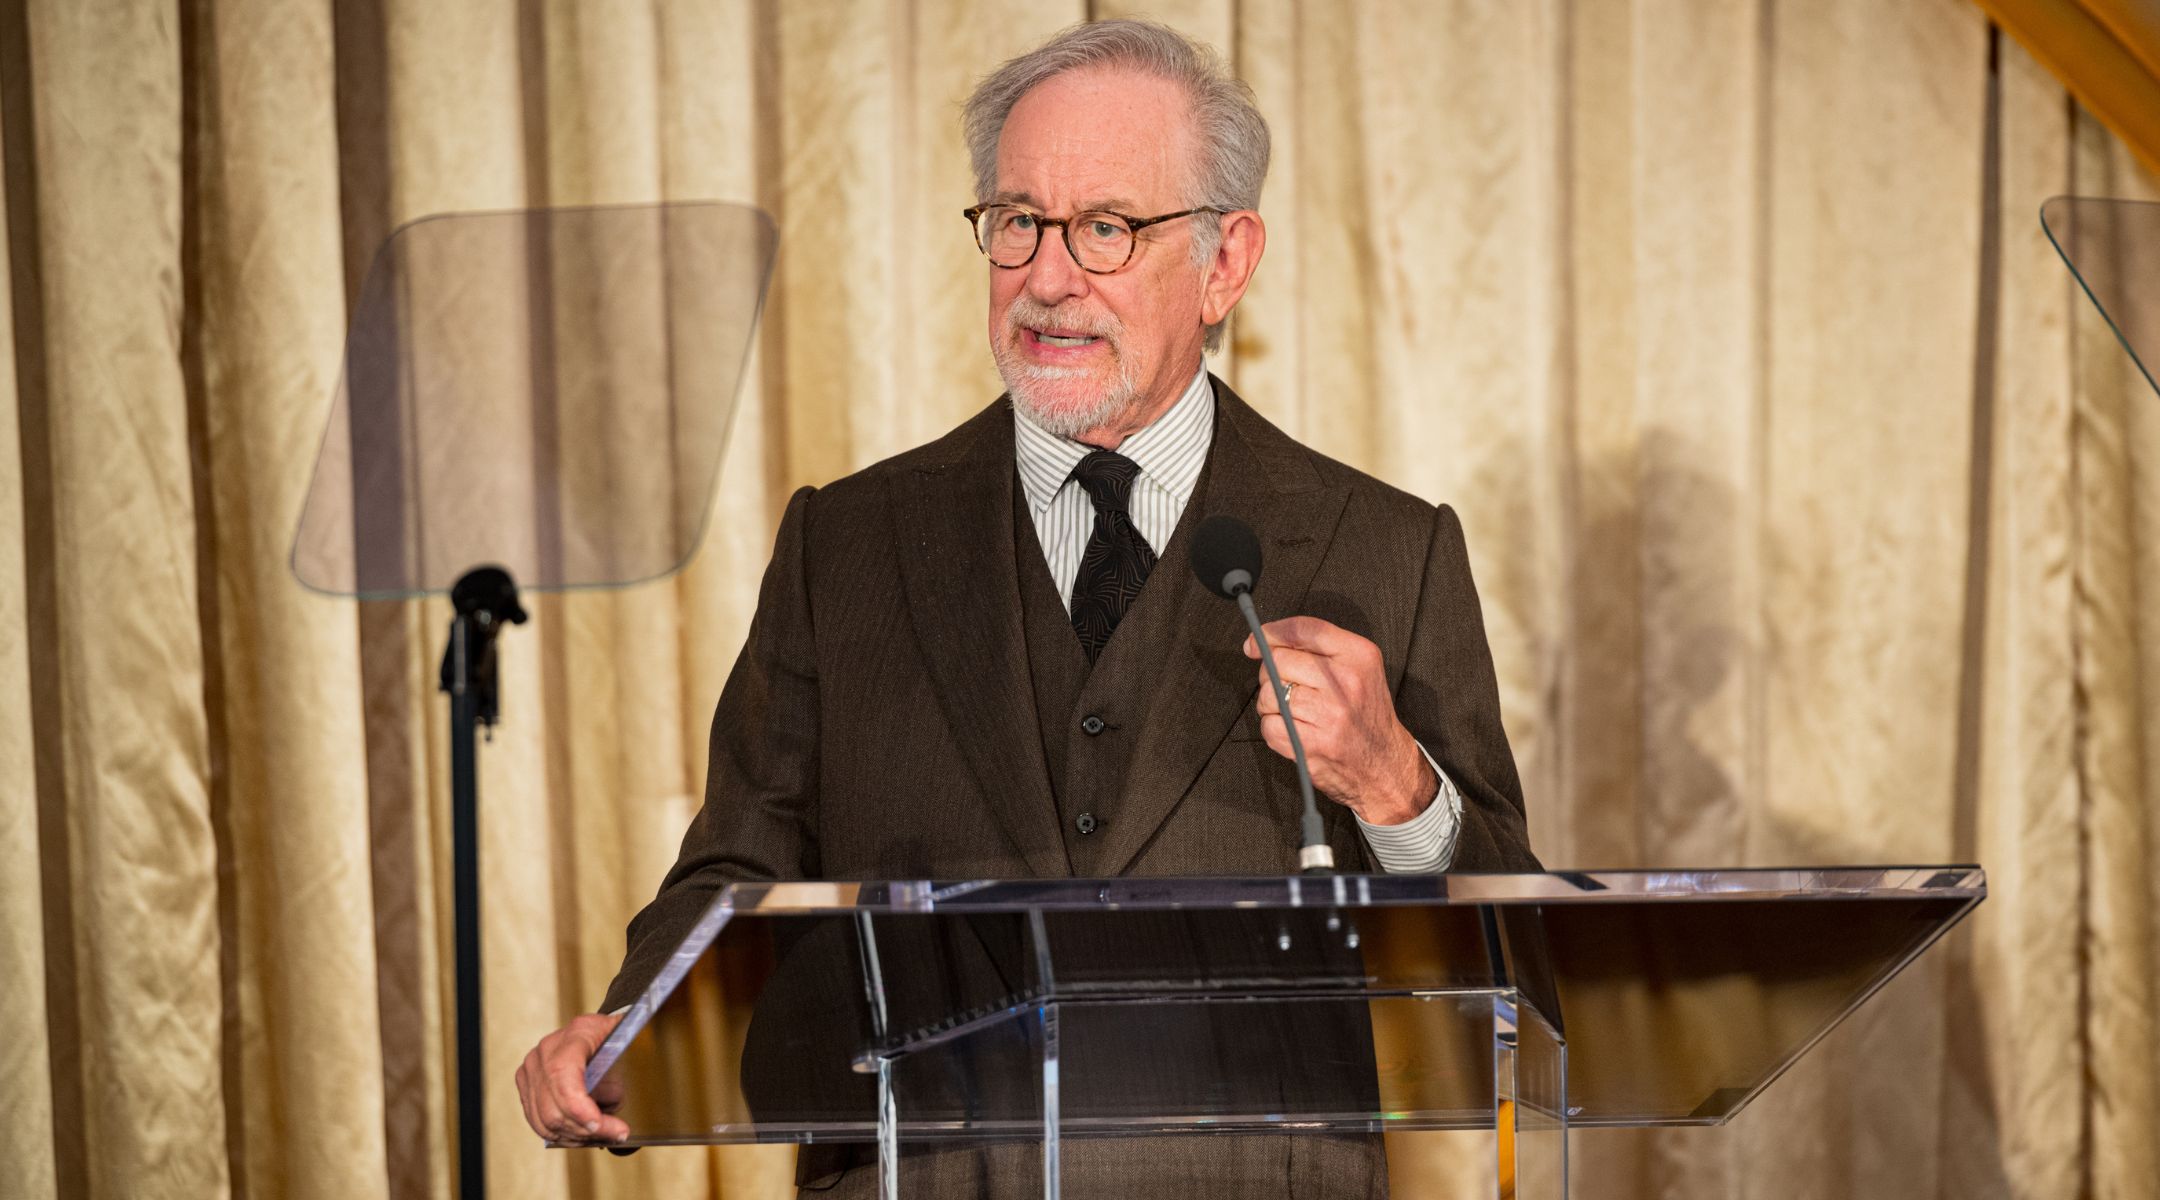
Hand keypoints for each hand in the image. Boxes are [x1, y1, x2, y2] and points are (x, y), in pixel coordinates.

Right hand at [515, 1012, 628, 1144]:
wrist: (598, 1032)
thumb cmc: (615, 1040)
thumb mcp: (629, 1052)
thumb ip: (620, 1079)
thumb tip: (608, 1109)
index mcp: (577, 1033)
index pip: (563, 1074)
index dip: (577, 1107)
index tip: (599, 1124)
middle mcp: (548, 1049)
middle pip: (553, 1106)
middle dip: (585, 1129)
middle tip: (615, 1134)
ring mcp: (532, 1067)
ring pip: (545, 1119)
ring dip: (576, 1135)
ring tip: (602, 1136)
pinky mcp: (526, 1083)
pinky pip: (538, 1121)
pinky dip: (562, 1134)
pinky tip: (583, 1135)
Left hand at [1244, 616, 1436, 824]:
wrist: (1386, 765)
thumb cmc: (1366, 713)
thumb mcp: (1360, 668)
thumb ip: (1319, 648)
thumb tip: (1262, 642)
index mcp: (1359, 656)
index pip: (1302, 630)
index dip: (1271, 633)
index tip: (1257, 641)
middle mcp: (1344, 683)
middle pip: (1278, 662)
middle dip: (1273, 673)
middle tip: (1290, 687)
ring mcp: (1328, 716)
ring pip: (1268, 694)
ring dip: (1273, 703)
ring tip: (1297, 712)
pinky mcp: (1311, 745)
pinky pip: (1269, 725)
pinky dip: (1274, 728)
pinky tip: (1295, 730)